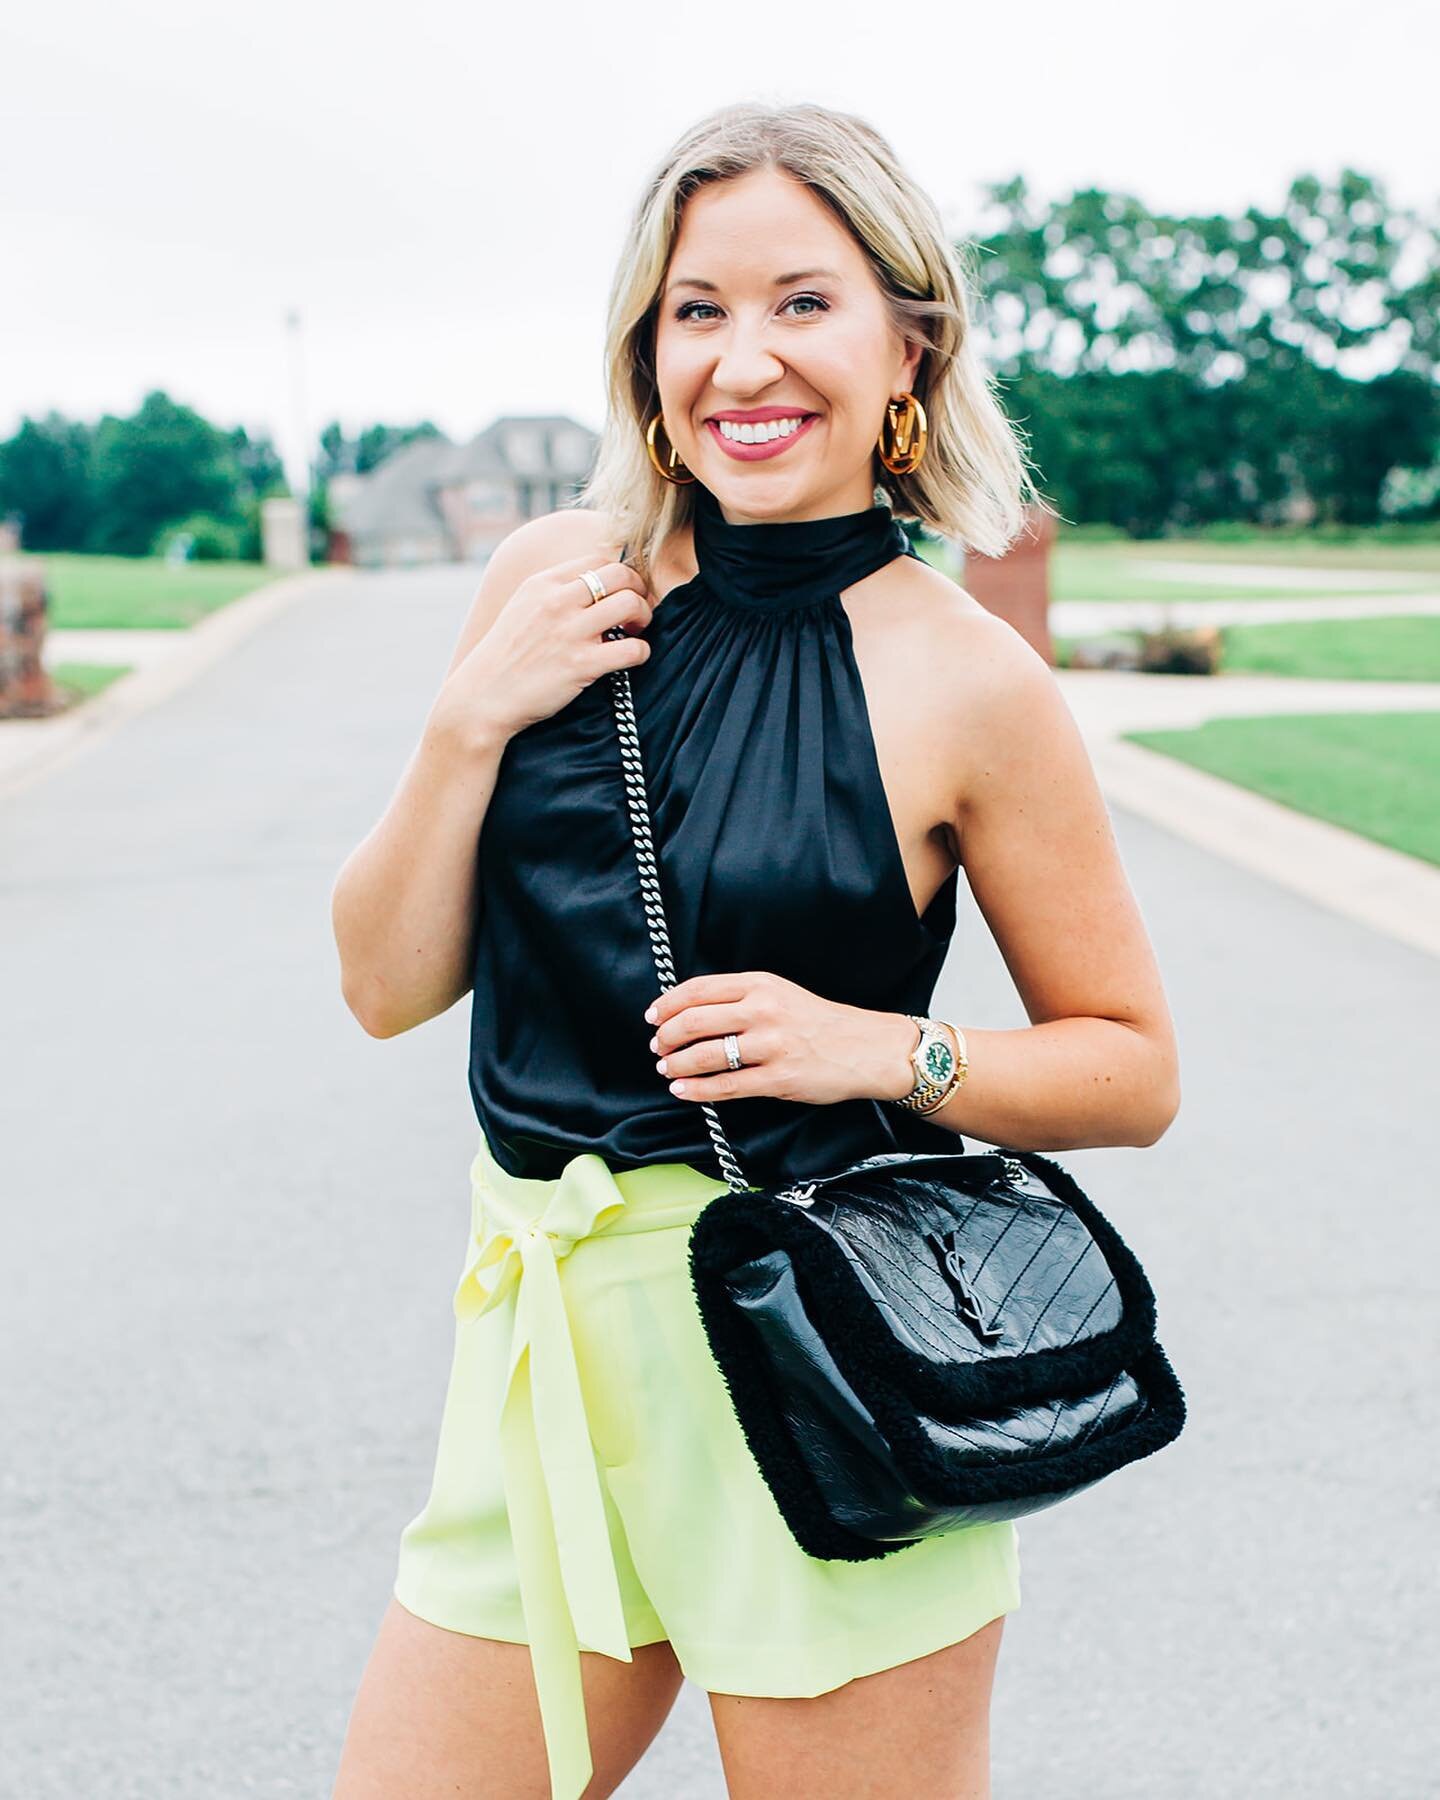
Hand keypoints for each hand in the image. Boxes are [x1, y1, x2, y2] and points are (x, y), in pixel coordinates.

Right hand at [433, 551, 656, 747]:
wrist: (483, 698)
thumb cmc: (505, 657)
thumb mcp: (522, 608)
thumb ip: (553, 592)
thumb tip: (592, 584)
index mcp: (543, 583)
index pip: (598, 558)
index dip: (621, 574)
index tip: (624, 592)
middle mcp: (557, 601)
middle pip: (620, 574)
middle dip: (639, 590)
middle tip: (638, 612)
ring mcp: (569, 632)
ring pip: (630, 604)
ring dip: (644, 617)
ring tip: (636, 632)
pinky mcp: (581, 664)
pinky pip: (632, 649)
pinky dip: (642, 652)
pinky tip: (634, 657)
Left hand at [645, 971, 917, 1105]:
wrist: (866, 1048)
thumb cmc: (820, 1022)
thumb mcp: (780, 993)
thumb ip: (741, 997)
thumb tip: (690, 1012)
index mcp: (760, 984)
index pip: (699, 989)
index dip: (668, 1004)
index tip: (653, 1016)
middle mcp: (764, 1010)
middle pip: (695, 1021)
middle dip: (667, 1037)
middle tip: (658, 1047)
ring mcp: (771, 1045)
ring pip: (706, 1055)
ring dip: (677, 1065)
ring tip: (667, 1070)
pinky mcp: (779, 1078)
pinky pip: (726, 1086)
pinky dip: (698, 1090)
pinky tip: (683, 1091)